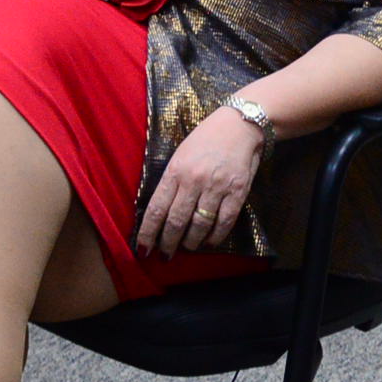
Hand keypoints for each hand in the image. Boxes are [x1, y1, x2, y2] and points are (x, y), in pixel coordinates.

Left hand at [135, 105, 270, 257]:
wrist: (238, 126)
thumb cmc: (204, 140)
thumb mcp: (180, 155)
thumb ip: (171, 181)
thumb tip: (160, 210)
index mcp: (175, 170)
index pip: (157, 207)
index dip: (148, 231)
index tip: (143, 247)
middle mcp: (193, 180)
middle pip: (176, 220)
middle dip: (168, 242)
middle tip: (164, 255)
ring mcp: (216, 187)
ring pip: (199, 225)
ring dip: (191, 242)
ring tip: (186, 248)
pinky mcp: (237, 192)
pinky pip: (224, 222)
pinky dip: (215, 236)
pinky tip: (208, 242)